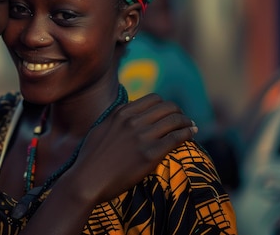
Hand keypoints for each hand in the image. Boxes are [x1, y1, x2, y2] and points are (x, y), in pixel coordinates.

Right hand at [64, 93, 195, 204]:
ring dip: (187, 122)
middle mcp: (132, 121)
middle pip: (168, 107)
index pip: (153, 99)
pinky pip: (176, 138)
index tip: (170, 113)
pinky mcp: (150, 155)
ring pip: (175, 120)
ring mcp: (142, 137)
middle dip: (179, 112)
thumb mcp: (101, 128)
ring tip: (192, 128)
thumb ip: (116, 117)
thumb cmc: (91, 158)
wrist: (87, 180)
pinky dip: (188, 134)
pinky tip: (192, 135)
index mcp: (121, 113)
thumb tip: (128, 110)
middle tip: (184, 120)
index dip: (166, 105)